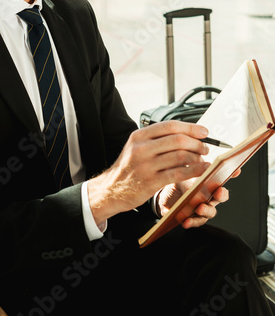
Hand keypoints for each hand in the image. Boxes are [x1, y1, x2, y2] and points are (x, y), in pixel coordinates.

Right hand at [87, 120, 209, 225]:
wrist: (111, 189)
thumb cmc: (129, 168)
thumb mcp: (136, 147)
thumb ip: (156, 139)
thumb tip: (186, 133)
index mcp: (139, 136)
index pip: (169, 126)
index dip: (190, 127)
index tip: (203, 131)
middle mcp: (141, 148)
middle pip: (177, 140)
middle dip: (196, 143)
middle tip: (204, 148)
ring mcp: (146, 165)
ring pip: (180, 156)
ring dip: (197, 157)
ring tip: (202, 160)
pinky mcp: (151, 182)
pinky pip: (179, 173)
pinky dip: (195, 170)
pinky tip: (202, 170)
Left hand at [156, 168, 240, 228]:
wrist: (166, 195)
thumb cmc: (179, 180)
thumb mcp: (183, 170)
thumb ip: (191, 165)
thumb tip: (196, 154)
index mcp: (210, 181)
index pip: (224, 176)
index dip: (232, 173)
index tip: (236, 169)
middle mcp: (210, 195)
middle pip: (221, 196)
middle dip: (221, 194)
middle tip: (218, 191)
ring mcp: (204, 208)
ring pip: (210, 211)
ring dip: (206, 209)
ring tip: (199, 207)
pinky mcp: (193, 218)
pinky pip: (195, 222)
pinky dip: (192, 222)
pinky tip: (186, 221)